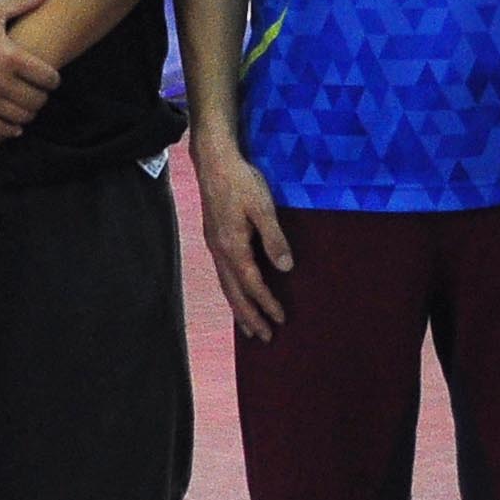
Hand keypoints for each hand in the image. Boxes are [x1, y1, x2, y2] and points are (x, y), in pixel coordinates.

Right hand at [0, 0, 58, 135]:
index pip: (48, 77)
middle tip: (40, 96)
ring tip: (26, 108)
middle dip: (42, 98)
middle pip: (36, 100)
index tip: (51, 79)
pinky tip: (13, 126)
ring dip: (27, 114)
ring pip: (19, 116)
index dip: (53, 80)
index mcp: (10, 54)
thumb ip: (24, 1)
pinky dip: (9, 129)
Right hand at [192, 130, 294, 338]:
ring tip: (249, 327)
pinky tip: (236, 293)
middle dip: (249, 316)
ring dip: (238, 308)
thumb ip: (274, 239)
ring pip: (226, 286)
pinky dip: (231, 292)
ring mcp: (214, 246)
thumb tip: (286, 268)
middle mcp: (220, 252)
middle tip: (264, 337)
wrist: (213, 161)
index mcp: (233, 247)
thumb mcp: (262, 207)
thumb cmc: (240, 181)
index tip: (281, 319)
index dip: (267, 303)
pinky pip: (223, 275)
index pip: (252, 284)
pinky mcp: (214, 239)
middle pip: (234, 293)